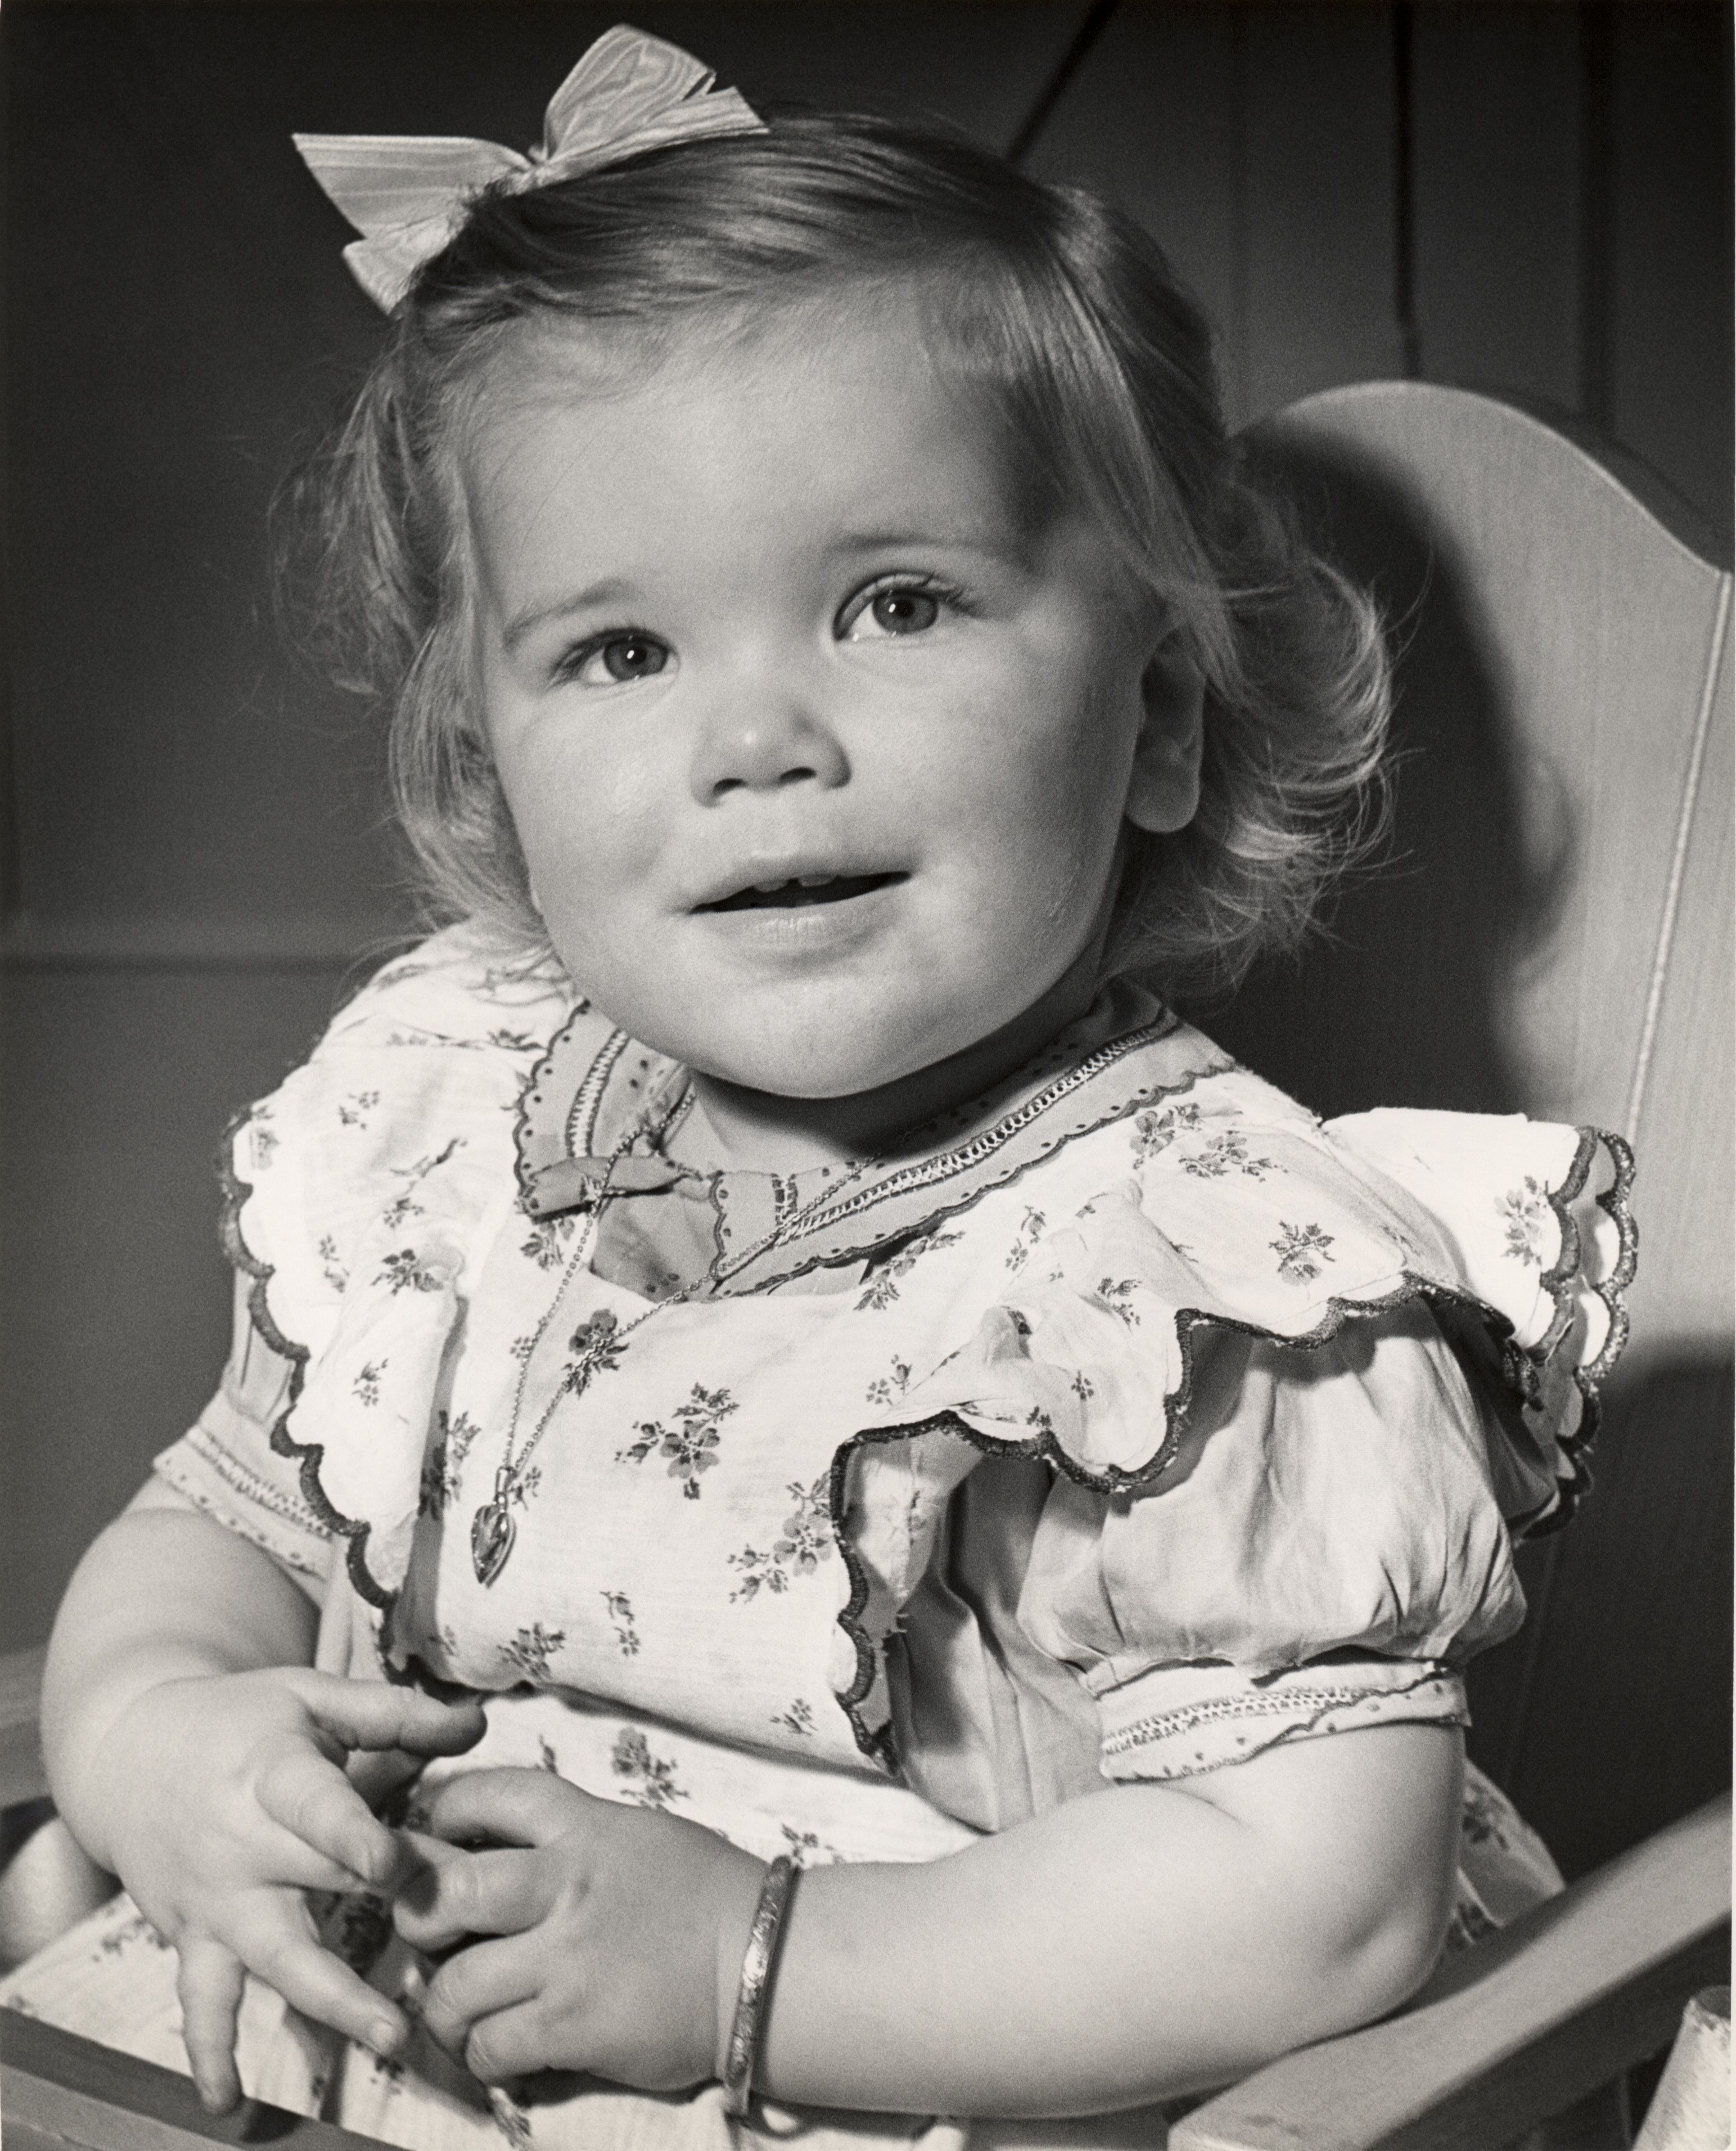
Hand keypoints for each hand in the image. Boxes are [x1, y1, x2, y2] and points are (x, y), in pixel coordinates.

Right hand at [93, 1667, 484, 2110]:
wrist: (134, 1751)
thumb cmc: (245, 1720)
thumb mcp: (311, 1697)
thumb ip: (395, 1712)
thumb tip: (480, 1722)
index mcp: (272, 1775)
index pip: (315, 1808)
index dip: (349, 1832)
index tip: (386, 1862)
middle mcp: (241, 1845)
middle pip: (319, 1881)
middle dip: (388, 1906)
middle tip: (451, 1937)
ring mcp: (216, 1900)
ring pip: (275, 1958)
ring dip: (331, 2002)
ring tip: (389, 2039)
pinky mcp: (193, 1939)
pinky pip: (201, 2003)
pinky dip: (210, 2054)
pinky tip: (227, 2105)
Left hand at [394, 1769, 764, 2093]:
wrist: (764, 1962)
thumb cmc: (703, 1894)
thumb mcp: (637, 1836)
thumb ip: (571, 1836)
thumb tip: (498, 1846)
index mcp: (585, 1828)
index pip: (493, 1794)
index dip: (447, 1809)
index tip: (437, 1833)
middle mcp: (567, 1886)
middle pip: (447, 1892)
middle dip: (418, 1917)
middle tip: (429, 1936)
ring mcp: (568, 1960)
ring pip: (455, 1986)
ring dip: (445, 2007)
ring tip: (460, 2013)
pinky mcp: (574, 2028)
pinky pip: (491, 2046)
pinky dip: (483, 2055)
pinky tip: (501, 2051)